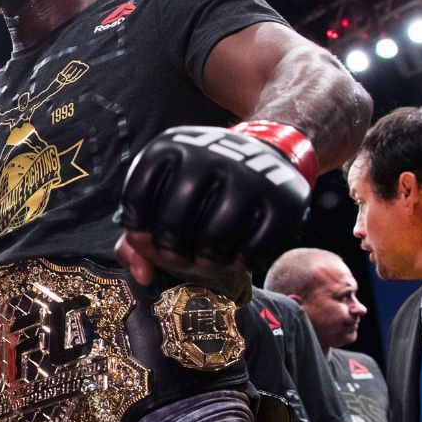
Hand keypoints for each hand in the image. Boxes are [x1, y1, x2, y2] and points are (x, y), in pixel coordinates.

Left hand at [116, 125, 310, 284]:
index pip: (138, 194)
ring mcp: (250, 174)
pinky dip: (242, 262)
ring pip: (214, 236)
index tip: (146, 241)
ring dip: (206, 260)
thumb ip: (141, 235)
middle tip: (179, 258)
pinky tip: (237, 255)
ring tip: (206, 260)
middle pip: (174, 219)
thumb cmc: (204, 187)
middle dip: (171, 250)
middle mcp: (209, 154)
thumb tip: (142, 276)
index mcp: (171, 146)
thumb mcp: (167, 194)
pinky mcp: (285, 200)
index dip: (137, 229)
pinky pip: (254, 248)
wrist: (267, 157)